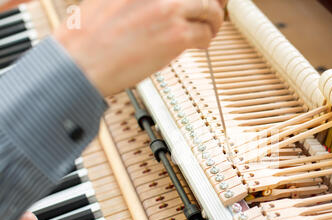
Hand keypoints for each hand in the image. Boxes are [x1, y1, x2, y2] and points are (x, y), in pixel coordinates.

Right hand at [55, 0, 225, 96]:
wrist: (80, 62)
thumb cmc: (87, 37)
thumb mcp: (109, 1)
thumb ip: (139, 1)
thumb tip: (161, 6)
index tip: (202, 1)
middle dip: (211, 4)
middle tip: (212, 13)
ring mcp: (169, 10)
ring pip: (209, 11)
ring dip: (213, 22)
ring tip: (209, 30)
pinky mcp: (177, 35)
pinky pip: (205, 35)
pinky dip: (206, 40)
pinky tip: (200, 45)